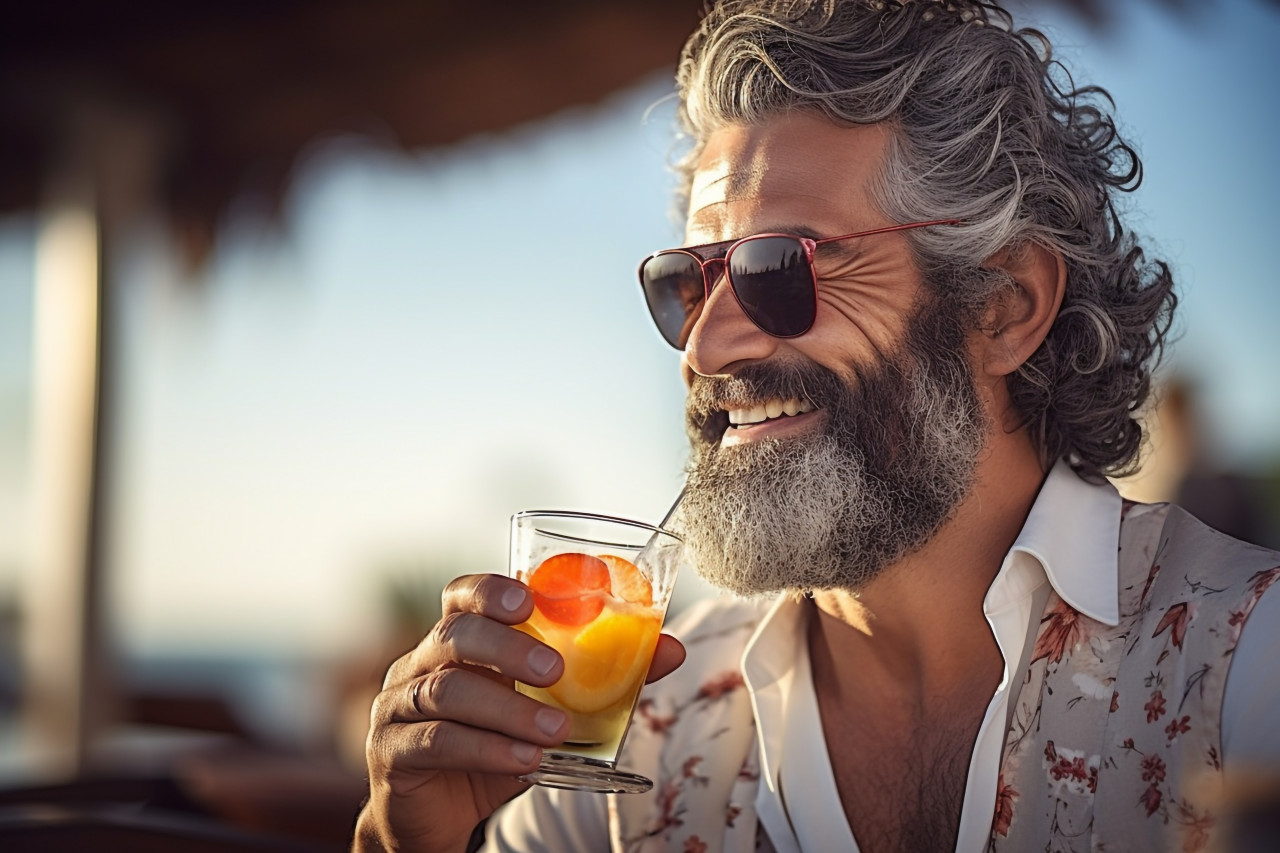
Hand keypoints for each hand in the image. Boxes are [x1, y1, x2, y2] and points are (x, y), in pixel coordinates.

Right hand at [353, 573, 684, 852]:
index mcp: (456, 642)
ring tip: (556, 731)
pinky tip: (525, 761)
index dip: (490, 590)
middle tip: (556, 671)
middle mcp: (420, 664)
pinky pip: (438, 741)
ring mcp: (399, 706)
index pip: (462, 596)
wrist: (437, 818)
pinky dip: (487, 749)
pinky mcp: (394, 752)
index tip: (528, 600)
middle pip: (454, 634)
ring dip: (508, 709)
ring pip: (446, 691)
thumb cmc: (493, 748)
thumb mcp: (546, 712)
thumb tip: (671, 648)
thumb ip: (603, 679)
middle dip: (508, 648)